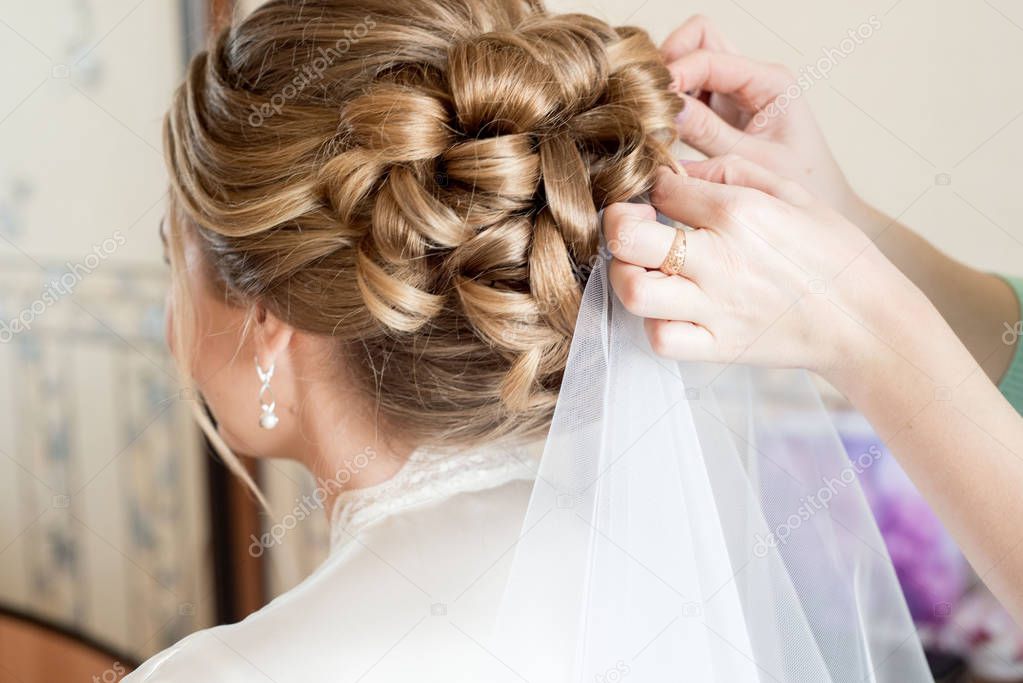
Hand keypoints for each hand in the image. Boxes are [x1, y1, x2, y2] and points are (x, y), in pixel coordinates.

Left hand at [603, 155, 929, 383]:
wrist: (866, 321)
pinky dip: (654, 325)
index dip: (650, 185)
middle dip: (617, 224)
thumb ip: (732, 171)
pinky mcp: (718, 347)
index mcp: (739, 213)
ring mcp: (715, 308)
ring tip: (648, 270)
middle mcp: (719, 259)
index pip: (659, 187)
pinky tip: (670, 310)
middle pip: (626, 237)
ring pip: (633, 291)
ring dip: (627, 276)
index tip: (660, 195)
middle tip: (634, 226)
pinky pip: (660, 339)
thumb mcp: (793, 191)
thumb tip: (678, 169)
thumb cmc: (832, 253)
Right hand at [661, 16, 861, 218]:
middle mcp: (751, 79)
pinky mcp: (721, 114)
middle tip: (649, 97)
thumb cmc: (798, 185)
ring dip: (668, 81)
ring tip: (653, 116)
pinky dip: (670, 102)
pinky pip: (688, 93)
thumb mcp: (750, 161)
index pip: (709, 54)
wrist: (819, 209)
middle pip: (699, 39)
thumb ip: (706, 133)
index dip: (674, 71)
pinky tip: (661, 128)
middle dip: (670, 59)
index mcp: (769, 82)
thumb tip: (664, 110)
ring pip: (690, 61)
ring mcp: (734, 94)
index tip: (650, 98)